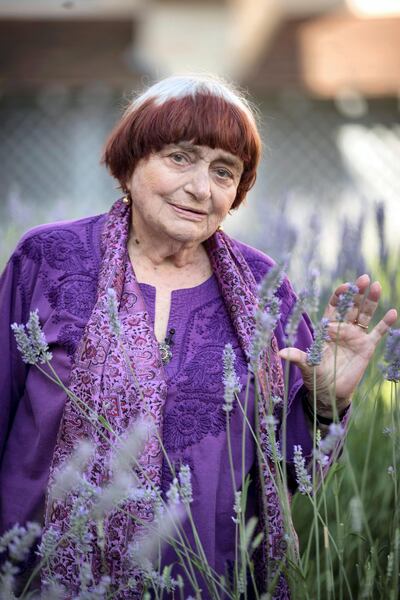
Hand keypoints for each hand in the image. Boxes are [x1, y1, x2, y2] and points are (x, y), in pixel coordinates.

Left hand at [279, 274, 397, 414]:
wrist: (330, 392)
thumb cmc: (315, 376)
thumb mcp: (306, 365)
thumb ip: (297, 356)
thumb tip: (280, 353)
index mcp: (328, 328)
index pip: (334, 307)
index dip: (339, 296)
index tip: (344, 286)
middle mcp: (343, 329)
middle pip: (351, 307)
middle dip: (357, 293)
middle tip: (363, 278)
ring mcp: (356, 337)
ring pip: (365, 315)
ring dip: (371, 301)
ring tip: (376, 287)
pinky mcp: (367, 347)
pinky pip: (378, 333)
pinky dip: (386, 323)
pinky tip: (393, 312)